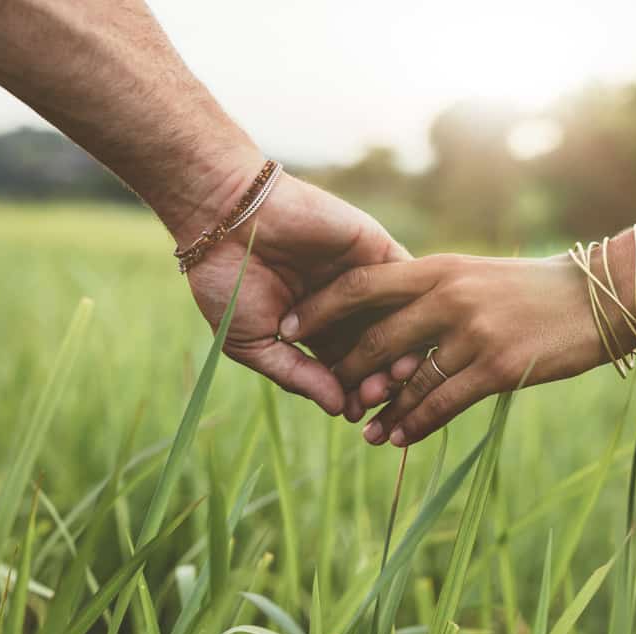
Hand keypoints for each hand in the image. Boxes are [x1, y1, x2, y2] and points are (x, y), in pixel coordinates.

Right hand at [170, 150, 419, 415]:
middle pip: (377, 351)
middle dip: (379, 377)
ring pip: (396, 321)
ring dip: (400, 349)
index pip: (347, 371)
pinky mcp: (375, 249)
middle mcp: (344, 308)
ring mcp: (363, 278)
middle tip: (377, 395)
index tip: (355, 413)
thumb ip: (297, 376)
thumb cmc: (228, 282)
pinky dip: (410, 307)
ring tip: (395, 373)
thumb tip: (338, 410)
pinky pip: (405, 281)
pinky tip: (408, 332)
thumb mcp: (254, 342)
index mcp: (315, 332)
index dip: (353, 393)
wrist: (225, 218)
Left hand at [280, 253, 623, 445]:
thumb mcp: (474, 275)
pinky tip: (400, 438)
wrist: (597, 297)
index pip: (361, 285)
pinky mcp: (497, 367)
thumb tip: (386, 319)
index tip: (290, 327)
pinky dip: (415, 424)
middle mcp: (448, 296)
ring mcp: (472, 333)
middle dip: (347, 372)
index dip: (320, 308)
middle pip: (376, 340)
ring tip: (362, 431)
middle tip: (331, 395)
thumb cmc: (531, 288)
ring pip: (407, 380)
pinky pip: (442, 403)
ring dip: (381, 410)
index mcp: (437, 268)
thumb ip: (430, 291)